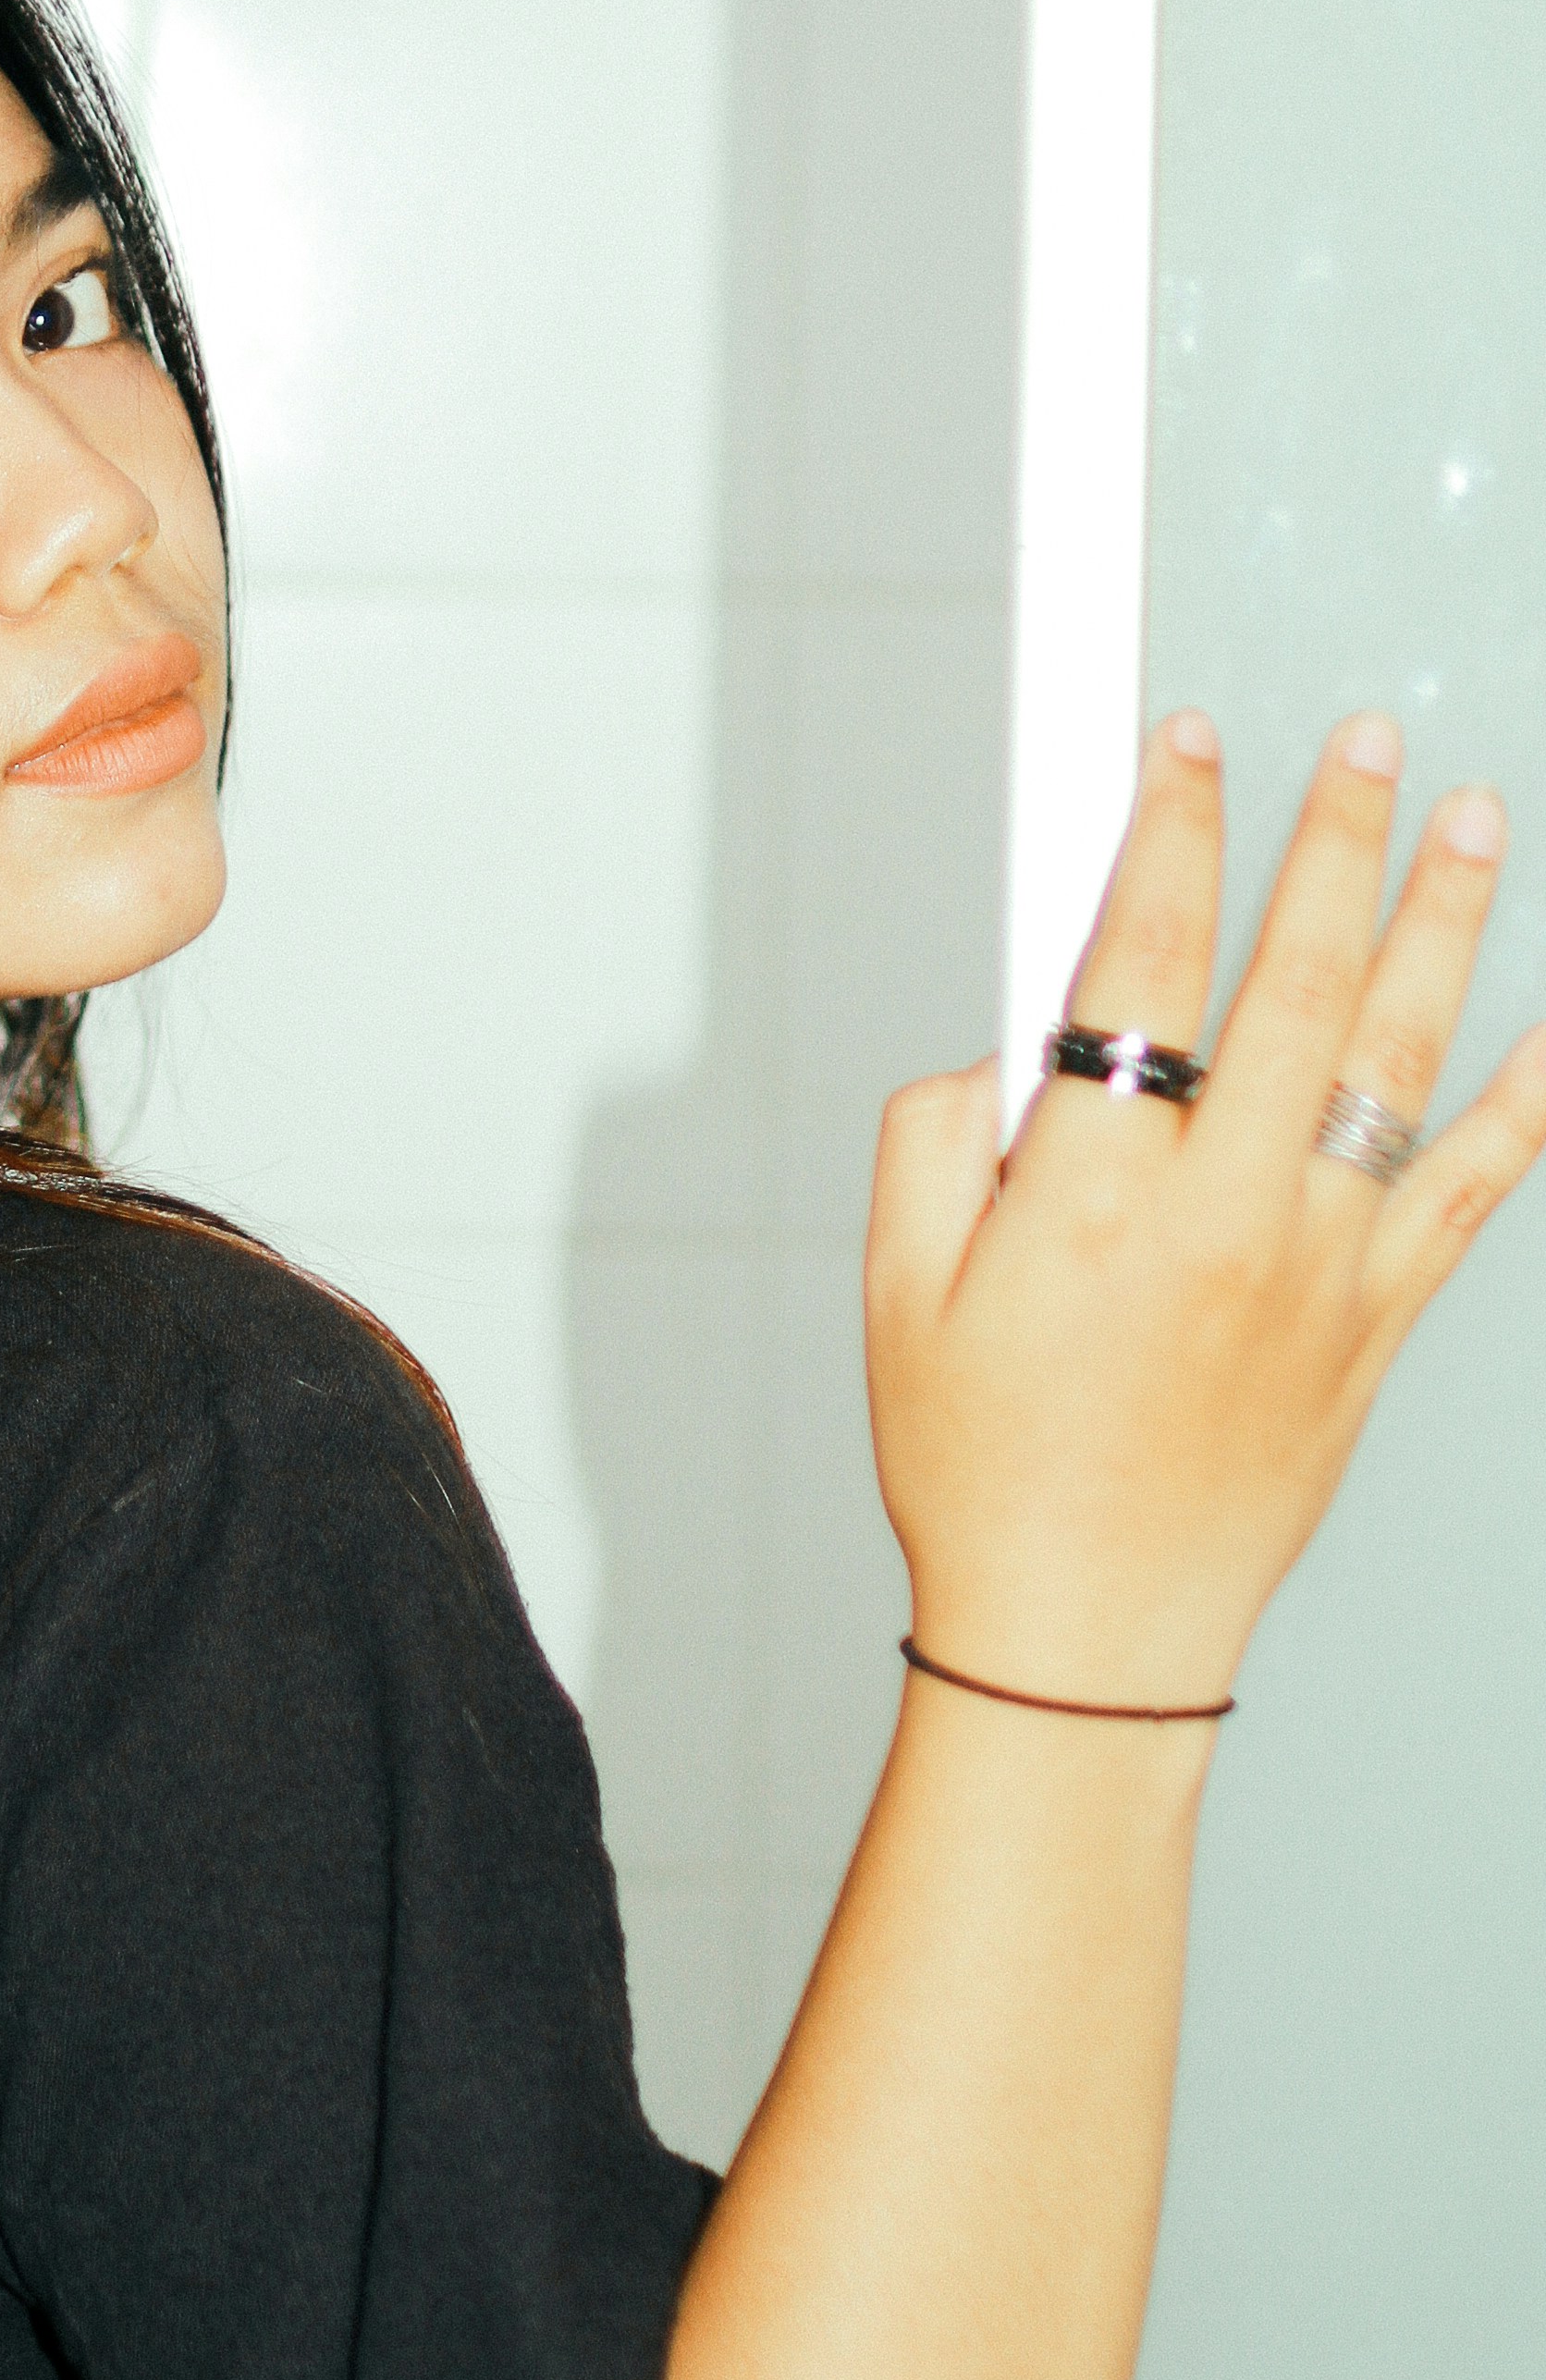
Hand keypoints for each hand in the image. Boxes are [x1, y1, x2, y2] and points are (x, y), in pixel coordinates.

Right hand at [864, 713, 1545, 1711]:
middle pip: (1297, 984)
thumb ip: (935, 1139)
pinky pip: (1475, 1191)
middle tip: (1369, 740)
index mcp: (1092, 1197)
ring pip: (1400, 1062)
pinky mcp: (1379, 1325)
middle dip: (1333, 841)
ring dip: (1441, 927)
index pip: (1144, 963)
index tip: (1188, 744)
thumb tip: (1008, 1042)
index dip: (1171, 833)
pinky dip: (1525, 1103)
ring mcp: (1322, 1271)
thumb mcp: (897, 1290)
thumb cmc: (983, 1467)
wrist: (1093, 1638)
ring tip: (1473, 821)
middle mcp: (1226, 1218)